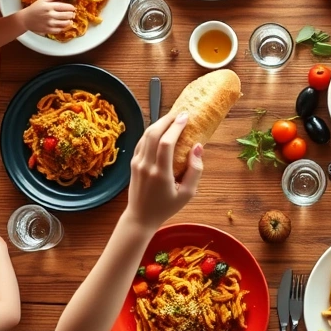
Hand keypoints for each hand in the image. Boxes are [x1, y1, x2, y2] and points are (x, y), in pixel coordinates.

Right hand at [19, 0, 76, 34]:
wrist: (25, 19)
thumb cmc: (34, 8)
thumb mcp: (43, 0)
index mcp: (49, 6)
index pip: (64, 7)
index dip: (71, 8)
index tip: (73, 8)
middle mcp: (50, 15)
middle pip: (67, 15)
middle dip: (72, 15)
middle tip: (73, 14)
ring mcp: (49, 23)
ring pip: (65, 23)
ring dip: (69, 22)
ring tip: (70, 20)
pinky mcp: (48, 30)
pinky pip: (59, 30)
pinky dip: (63, 28)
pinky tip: (63, 26)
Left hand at [126, 111, 203, 229]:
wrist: (140, 217)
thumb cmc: (166, 207)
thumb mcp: (187, 194)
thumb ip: (195, 170)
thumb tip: (197, 147)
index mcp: (160, 173)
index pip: (166, 143)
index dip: (176, 127)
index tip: (186, 117)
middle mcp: (146, 165)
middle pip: (153, 133)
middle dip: (167, 119)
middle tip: (179, 113)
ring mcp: (137, 163)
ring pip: (146, 135)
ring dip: (159, 123)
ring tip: (172, 118)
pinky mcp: (133, 163)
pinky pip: (142, 142)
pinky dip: (151, 132)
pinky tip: (161, 129)